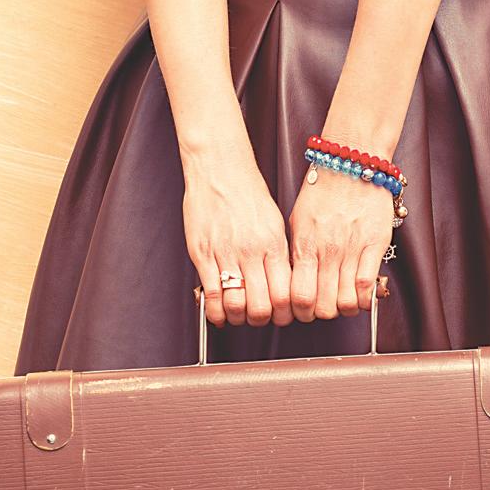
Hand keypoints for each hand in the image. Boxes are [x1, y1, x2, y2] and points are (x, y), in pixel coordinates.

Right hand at [182, 149, 292, 327]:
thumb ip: (277, 255)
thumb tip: (281, 284)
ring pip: (236, 305)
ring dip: (238, 318)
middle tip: (258, 318)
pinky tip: (217, 312)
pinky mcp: (202, 254)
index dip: (284, 314)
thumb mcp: (275, 223)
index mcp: (274, 245)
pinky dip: (214, 312)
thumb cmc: (246, 192)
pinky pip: (210, 294)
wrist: (219, 168)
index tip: (280, 315)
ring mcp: (226, 254)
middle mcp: (252, 252)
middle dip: (261, 320)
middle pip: (262, 306)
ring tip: (237, 315)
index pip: (286, 295)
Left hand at [287, 164, 392, 320]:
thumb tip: (294, 281)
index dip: (301, 312)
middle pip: (323, 306)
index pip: (299, 297)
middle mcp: (327, 251)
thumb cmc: (322, 191)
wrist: (350, 162)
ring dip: (344, 308)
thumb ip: (297, 253)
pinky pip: (368, 286)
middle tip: (325, 307)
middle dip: (322, 314)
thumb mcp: (297, 222)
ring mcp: (351, 249)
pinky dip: (365, 299)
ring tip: (344, 301)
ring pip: (346, 302)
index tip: (305, 309)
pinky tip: (362, 295)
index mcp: (304, 246)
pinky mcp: (374, 245)